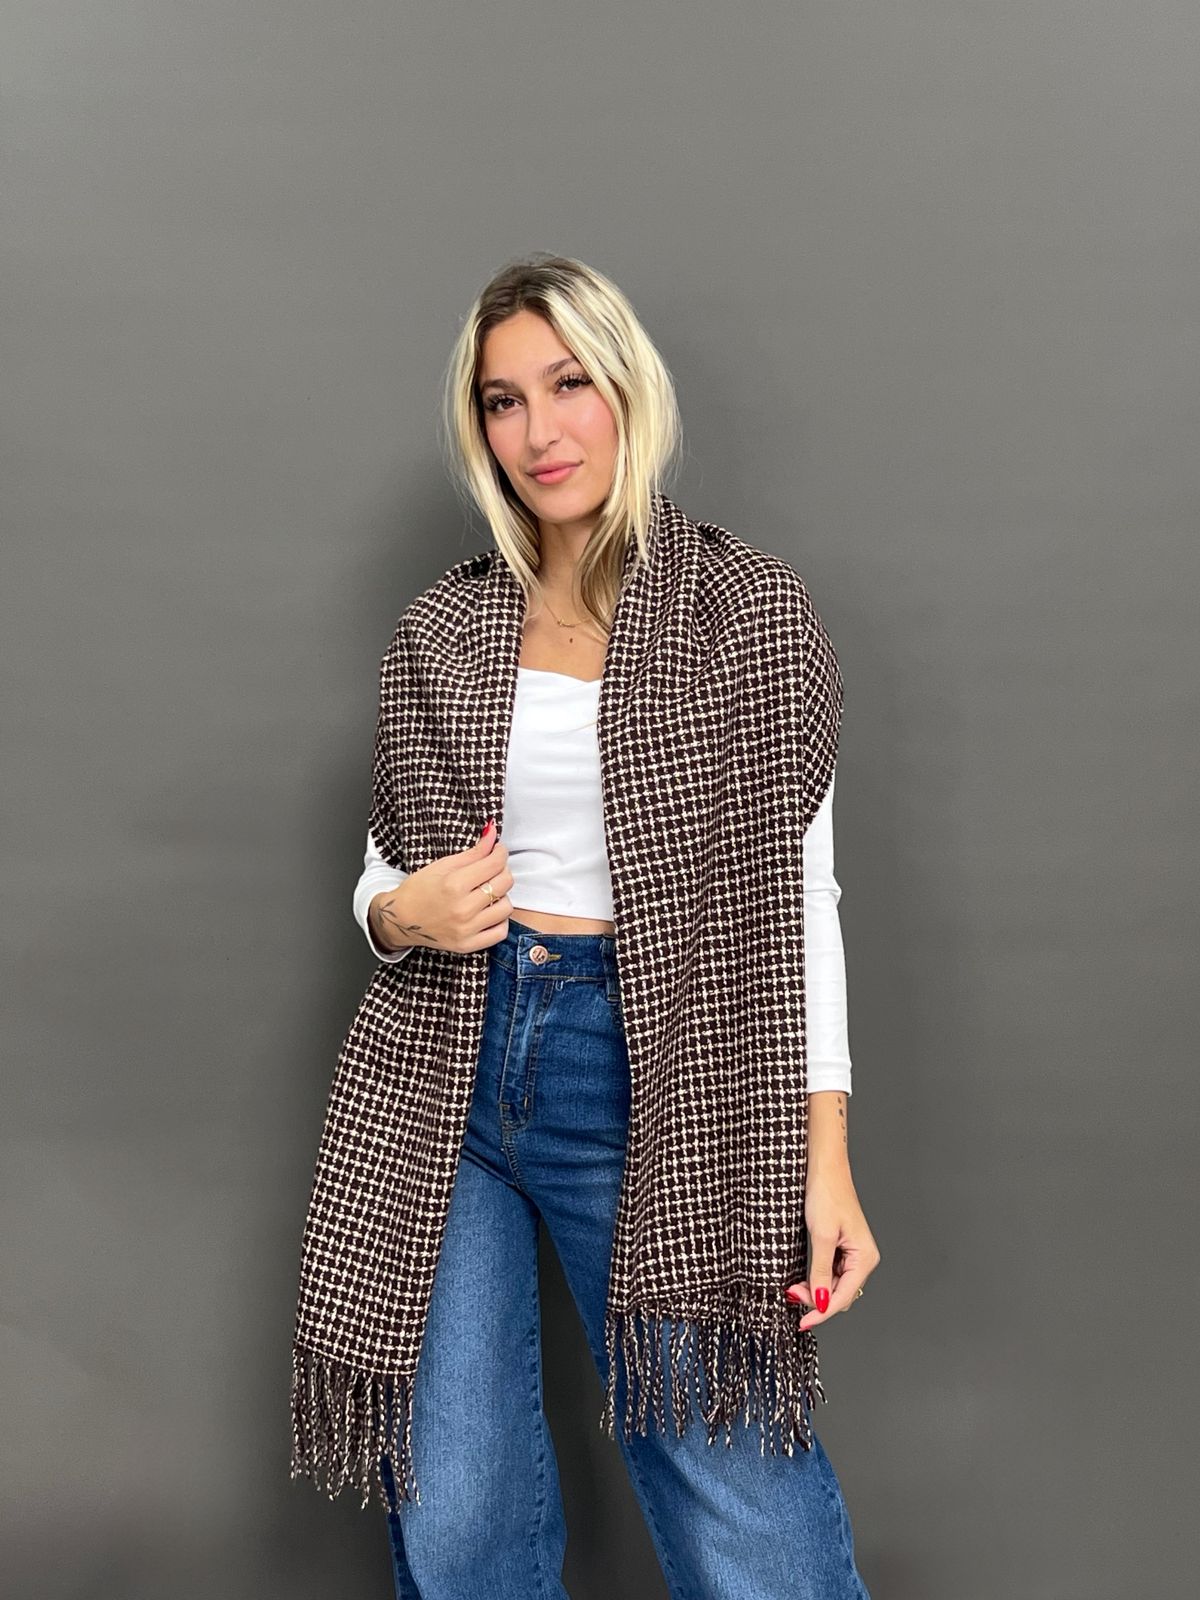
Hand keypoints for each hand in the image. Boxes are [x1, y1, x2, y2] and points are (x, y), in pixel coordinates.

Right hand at [368, 820, 514, 954]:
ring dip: (501, 896)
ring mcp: (466, 929)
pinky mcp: (468, 945)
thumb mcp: (443, 865)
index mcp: (454, 884)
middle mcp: (462, 909)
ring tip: (488, 893)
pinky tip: (488, 912)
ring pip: (506, 907)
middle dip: (502, 871)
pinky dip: (499, 920)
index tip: (498, 851)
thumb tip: (493, 833)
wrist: (401, 919)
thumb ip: (473, 852)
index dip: (501, 852)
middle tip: (492, 870)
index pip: (495, 864)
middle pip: (504, 883)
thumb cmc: (420, 889)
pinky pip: (500, 932)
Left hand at [785, 1165, 879, 1329]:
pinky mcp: (843, 1248)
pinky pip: (832, 1274)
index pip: (843, 1297)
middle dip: (817, 1300)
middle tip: (790, 1294)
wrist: (824, 1168)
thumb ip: (821, 1271)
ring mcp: (854, 1254)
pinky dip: (818, 1280)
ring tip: (793, 1288)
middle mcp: (863, 1259)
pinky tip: (803, 1280)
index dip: (821, 1312)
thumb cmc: (827, 1195)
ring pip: (835, 1286)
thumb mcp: (821, 1236)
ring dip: (816, 1291)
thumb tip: (820, 1301)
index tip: (802, 1322)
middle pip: (840, 1295)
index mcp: (864, 1258)